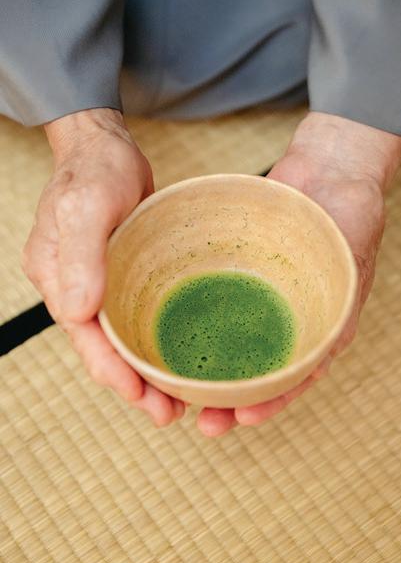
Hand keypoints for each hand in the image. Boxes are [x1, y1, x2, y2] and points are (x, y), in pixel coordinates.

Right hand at [22, 109, 185, 425]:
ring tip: (178, 401)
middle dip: (132, 385)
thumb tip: (75, 313)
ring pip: (121, 339)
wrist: (106, 148)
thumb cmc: (96, 170)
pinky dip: (153, 342)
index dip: (110, 370)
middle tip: (169, 414)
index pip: (84, 336)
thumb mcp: (89, 204)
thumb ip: (80, 255)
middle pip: (102, 348)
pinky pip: (135, 317)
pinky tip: (178, 357)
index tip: (139, 397)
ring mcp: (98, 284)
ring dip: (145, 371)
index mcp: (59, 278)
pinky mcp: (121, 276)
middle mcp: (76, 288)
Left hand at [197, 112, 400, 435]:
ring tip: (176, 390)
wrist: (328, 168)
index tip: (241, 418)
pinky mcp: (233, 273)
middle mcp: (282, 319)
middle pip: (253, 370)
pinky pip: (212, 302)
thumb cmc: (348, 219)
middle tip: (201, 420)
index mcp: (315, 329)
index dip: (269, 403)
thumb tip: (322, 354)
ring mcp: (256, 298)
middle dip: (227, 399)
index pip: (292, 378)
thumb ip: (339, 307)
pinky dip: (195, 321)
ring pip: (227, 343)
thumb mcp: (353, 267)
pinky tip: (172, 336)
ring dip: (204, 368)